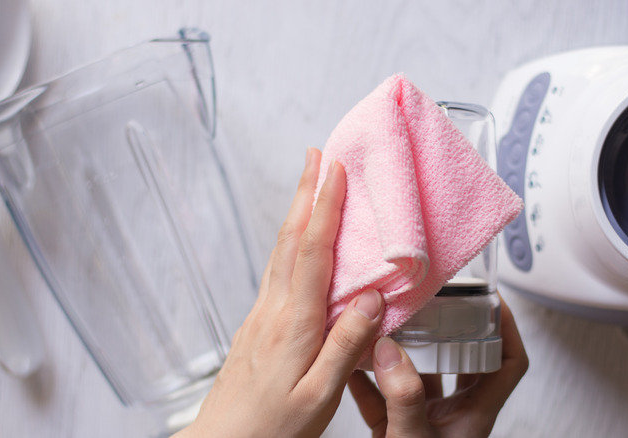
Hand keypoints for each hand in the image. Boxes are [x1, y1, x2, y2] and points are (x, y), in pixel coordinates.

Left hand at [175, 148, 384, 437]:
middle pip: (290, 239)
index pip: (312, 251)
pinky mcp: (257, 327)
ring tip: (309, 186)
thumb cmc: (270, 429)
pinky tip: (298, 244)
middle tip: (316, 155)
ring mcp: (261, 316)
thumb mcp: (319, 397)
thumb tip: (370, 298)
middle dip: (304, 193)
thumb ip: (345, 346)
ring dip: (295, 213)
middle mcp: (273, 311)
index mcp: (294, 323)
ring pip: (280, 252)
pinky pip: (277, 272)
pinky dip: (291, 244)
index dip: (324, 206)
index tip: (334, 169)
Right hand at [347, 295, 527, 437]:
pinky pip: (381, 395)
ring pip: (418, 373)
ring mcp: (423, 421)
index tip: (491, 298)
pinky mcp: (394, 430)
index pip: (508, 364)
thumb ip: (404, 398)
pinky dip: (365, 377)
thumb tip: (389, 351)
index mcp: (474, 417)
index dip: (507, 328)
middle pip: (462, 359)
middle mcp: (452, 415)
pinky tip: (351, 360)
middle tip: (431, 301)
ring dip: (400, 349)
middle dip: (446, 328)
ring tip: (388, 322)